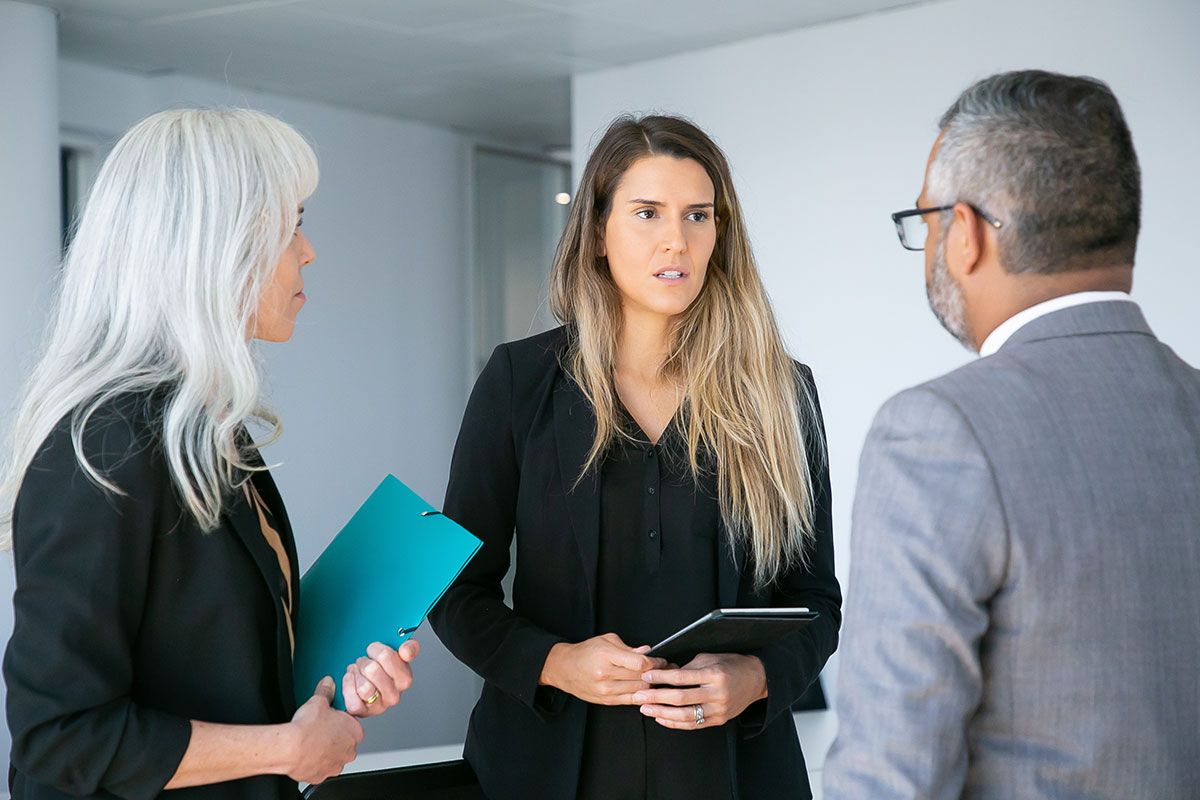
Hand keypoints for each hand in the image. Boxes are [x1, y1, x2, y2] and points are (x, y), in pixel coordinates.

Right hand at [285, 677, 363, 783]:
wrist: (290, 748)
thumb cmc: (307, 728)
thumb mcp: (318, 701)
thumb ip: (326, 691)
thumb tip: (328, 683)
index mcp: (355, 732)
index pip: (352, 725)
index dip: (340, 721)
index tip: (330, 719)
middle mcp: (349, 751)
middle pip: (344, 742)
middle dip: (333, 737)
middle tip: (319, 730)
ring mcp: (336, 766)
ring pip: (333, 757)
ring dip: (325, 751)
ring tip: (311, 742)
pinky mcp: (321, 777)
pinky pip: (319, 769)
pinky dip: (314, 763)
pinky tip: (306, 754)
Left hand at [342, 639, 419, 717]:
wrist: (363, 680)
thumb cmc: (380, 665)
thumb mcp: (396, 650)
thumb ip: (408, 646)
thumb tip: (406, 651)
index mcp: (405, 678)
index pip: (388, 657)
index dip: (377, 650)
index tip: (372, 649)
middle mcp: (395, 695)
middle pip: (372, 670)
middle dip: (364, 662)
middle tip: (364, 662)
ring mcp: (380, 706)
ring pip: (364, 687)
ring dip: (356, 675)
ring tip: (358, 673)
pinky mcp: (364, 713)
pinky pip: (353, 700)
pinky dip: (348, 686)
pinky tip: (352, 681)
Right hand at [539, 633, 667, 705]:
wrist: (564, 668)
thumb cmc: (586, 651)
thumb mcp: (606, 640)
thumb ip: (629, 648)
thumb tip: (648, 651)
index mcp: (607, 656)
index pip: (639, 663)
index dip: (655, 663)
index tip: (663, 660)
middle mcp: (606, 675)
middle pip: (641, 678)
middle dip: (658, 675)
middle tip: (670, 670)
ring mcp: (606, 690)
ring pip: (639, 691)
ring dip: (653, 687)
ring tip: (662, 681)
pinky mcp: (606, 701)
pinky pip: (631, 701)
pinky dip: (643, 696)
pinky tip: (650, 692)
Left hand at [634, 653, 767, 729]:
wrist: (756, 679)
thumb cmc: (731, 665)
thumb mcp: (710, 658)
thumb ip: (689, 668)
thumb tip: (666, 674)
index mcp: (714, 674)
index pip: (682, 677)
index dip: (661, 677)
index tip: (646, 676)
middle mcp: (717, 693)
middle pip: (680, 698)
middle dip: (656, 697)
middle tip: (639, 696)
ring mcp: (719, 709)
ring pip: (685, 716)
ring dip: (662, 713)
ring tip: (646, 709)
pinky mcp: (719, 720)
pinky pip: (694, 725)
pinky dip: (675, 723)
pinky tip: (661, 718)